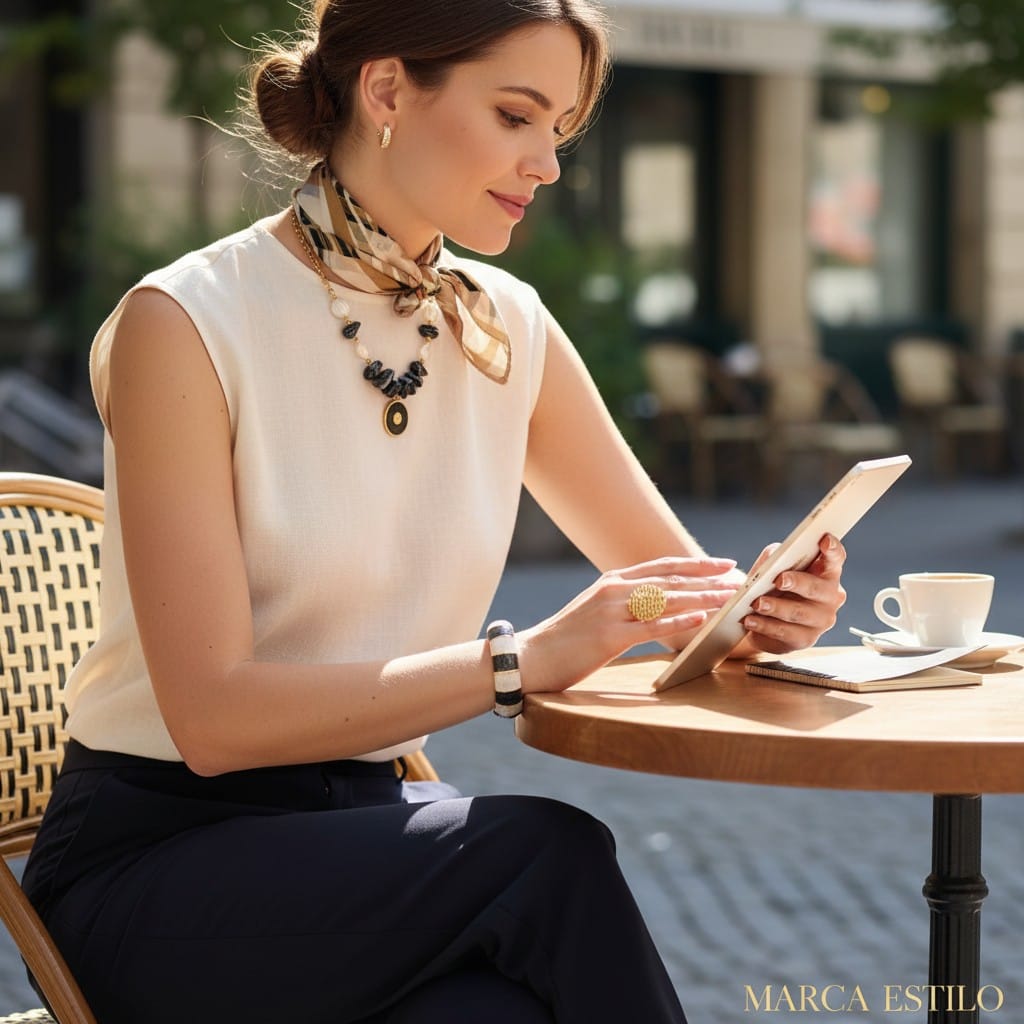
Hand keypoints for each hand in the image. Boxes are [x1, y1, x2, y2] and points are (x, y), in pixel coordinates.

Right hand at [518, 556, 738, 692]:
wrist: (532, 656)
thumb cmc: (567, 639)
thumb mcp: (598, 612)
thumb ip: (625, 604)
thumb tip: (660, 605)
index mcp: (613, 581)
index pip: (663, 567)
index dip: (697, 564)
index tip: (724, 563)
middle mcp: (614, 589)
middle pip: (672, 579)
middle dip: (709, 578)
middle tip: (740, 579)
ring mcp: (612, 611)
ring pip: (667, 599)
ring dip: (703, 597)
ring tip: (730, 598)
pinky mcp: (609, 636)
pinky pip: (650, 626)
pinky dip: (677, 621)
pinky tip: (700, 620)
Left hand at [739, 534, 846, 654]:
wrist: (763, 619)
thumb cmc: (773, 586)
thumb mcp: (773, 567)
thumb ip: (776, 557)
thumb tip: (774, 556)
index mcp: (826, 573)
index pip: (836, 558)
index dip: (833, 549)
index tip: (824, 540)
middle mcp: (830, 596)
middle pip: (818, 587)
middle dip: (798, 582)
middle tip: (779, 580)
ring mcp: (821, 620)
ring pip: (799, 612)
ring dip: (776, 607)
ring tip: (757, 603)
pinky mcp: (805, 639)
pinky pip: (785, 632)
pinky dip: (765, 625)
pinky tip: (751, 620)